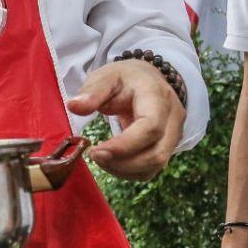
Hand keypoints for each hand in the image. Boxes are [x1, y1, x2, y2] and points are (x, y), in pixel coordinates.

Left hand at [66, 58, 184, 180]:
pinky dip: (130, 171)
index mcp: (157, 97)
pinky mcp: (168, 147)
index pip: (150, 127)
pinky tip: (111, 162)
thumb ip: (91, 91)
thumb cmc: (126, 79)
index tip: (96, 151)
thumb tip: (73, 106)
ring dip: (125, 169)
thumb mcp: (106, 76)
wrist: (148, 80)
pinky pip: (151, 168)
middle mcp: (172, 118)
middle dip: (122, 163)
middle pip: (156, 153)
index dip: (125, 145)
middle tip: (94, 156)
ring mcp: (174, 135)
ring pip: (155, 164)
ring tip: (100, 158)